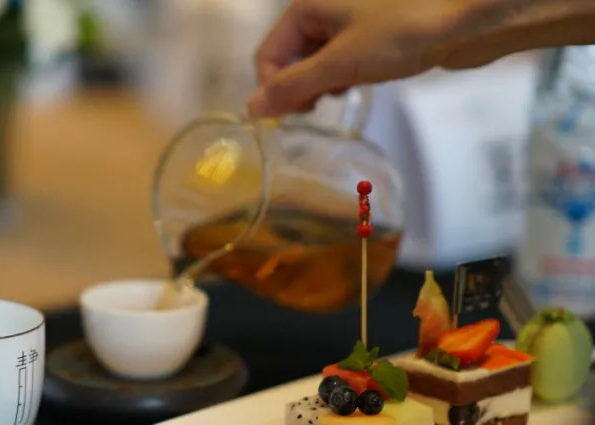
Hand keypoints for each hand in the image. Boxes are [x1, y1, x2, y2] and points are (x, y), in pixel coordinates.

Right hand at [248, 0, 594, 118]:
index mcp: (308, 6)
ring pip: (316, 62)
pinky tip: (360, 85)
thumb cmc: (404, 32)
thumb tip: (250, 110)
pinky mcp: (374, 34)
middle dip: (299, 86)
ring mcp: (350, 21)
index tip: (293, 116)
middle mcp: (324, 9)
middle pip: (290, 57)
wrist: (471, 19)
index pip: (269, 54)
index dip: (273, 88)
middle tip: (319, 108)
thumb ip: (292, 87)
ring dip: (321, 85)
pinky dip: (343, 77)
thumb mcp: (341, 63)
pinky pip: (342, 60)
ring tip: (343, 93)